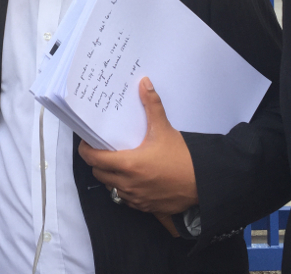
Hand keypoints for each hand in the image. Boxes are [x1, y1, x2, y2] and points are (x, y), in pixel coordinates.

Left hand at [78, 77, 197, 214]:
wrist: (204, 183)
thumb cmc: (183, 158)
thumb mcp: (164, 129)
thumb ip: (152, 105)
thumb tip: (144, 83)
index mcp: (127, 164)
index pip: (93, 159)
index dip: (86, 150)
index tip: (87, 142)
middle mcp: (127, 184)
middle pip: (99, 174)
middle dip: (98, 163)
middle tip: (104, 150)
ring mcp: (136, 198)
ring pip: (111, 188)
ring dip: (111, 177)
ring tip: (119, 164)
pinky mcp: (145, 207)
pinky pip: (126, 200)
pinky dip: (125, 190)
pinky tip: (135, 179)